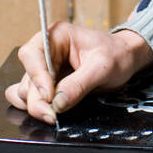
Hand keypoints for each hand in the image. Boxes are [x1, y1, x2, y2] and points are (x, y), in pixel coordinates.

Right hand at [5, 22, 152, 125]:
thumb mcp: (103, 67)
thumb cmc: (117, 55)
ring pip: (26, 90)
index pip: (32, 54)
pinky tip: (49, 112)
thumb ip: (79, 84)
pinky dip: (36, 106)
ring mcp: (45, 69)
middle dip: (38, 99)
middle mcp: (46, 51)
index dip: (36, 76)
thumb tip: (57, 103)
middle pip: (28, 77)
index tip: (49, 95)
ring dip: (37, 104)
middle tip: (52, 116)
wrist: (126, 59)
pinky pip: (31, 97)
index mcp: (56, 36)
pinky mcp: (48, 84)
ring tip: (55, 114)